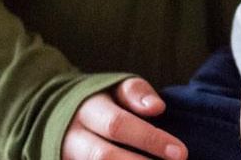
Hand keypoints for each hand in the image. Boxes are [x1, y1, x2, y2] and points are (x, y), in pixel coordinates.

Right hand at [62, 77, 185, 159]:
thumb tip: (157, 107)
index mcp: (86, 109)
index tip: (180, 152)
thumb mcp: (115, 87)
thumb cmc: (100, 101)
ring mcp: (69, 156)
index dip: (150, 139)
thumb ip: (136, 92)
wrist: (60, 116)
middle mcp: (73, 137)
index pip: (118, 125)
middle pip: (104, 156)